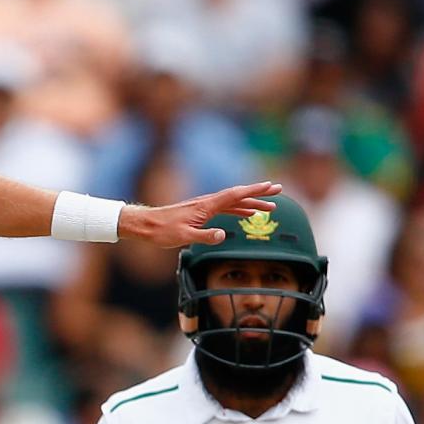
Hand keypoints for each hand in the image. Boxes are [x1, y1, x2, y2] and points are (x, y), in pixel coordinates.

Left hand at [118, 180, 285, 248]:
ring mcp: (204, 206)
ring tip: (269, 208)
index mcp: (206, 206)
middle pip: (238, 195)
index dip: (254, 191)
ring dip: (251, 204)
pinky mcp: (200, 212)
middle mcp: (207, 203)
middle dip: (259, 194)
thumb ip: (205, 236)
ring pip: (233, 203)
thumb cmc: (162, 231)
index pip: (235, 195)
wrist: (146, 225)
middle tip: (278, 191)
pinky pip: (225, 209)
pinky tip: (245, 214)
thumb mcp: (184, 237)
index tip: (270, 186)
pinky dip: (238, 210)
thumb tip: (223, 235)